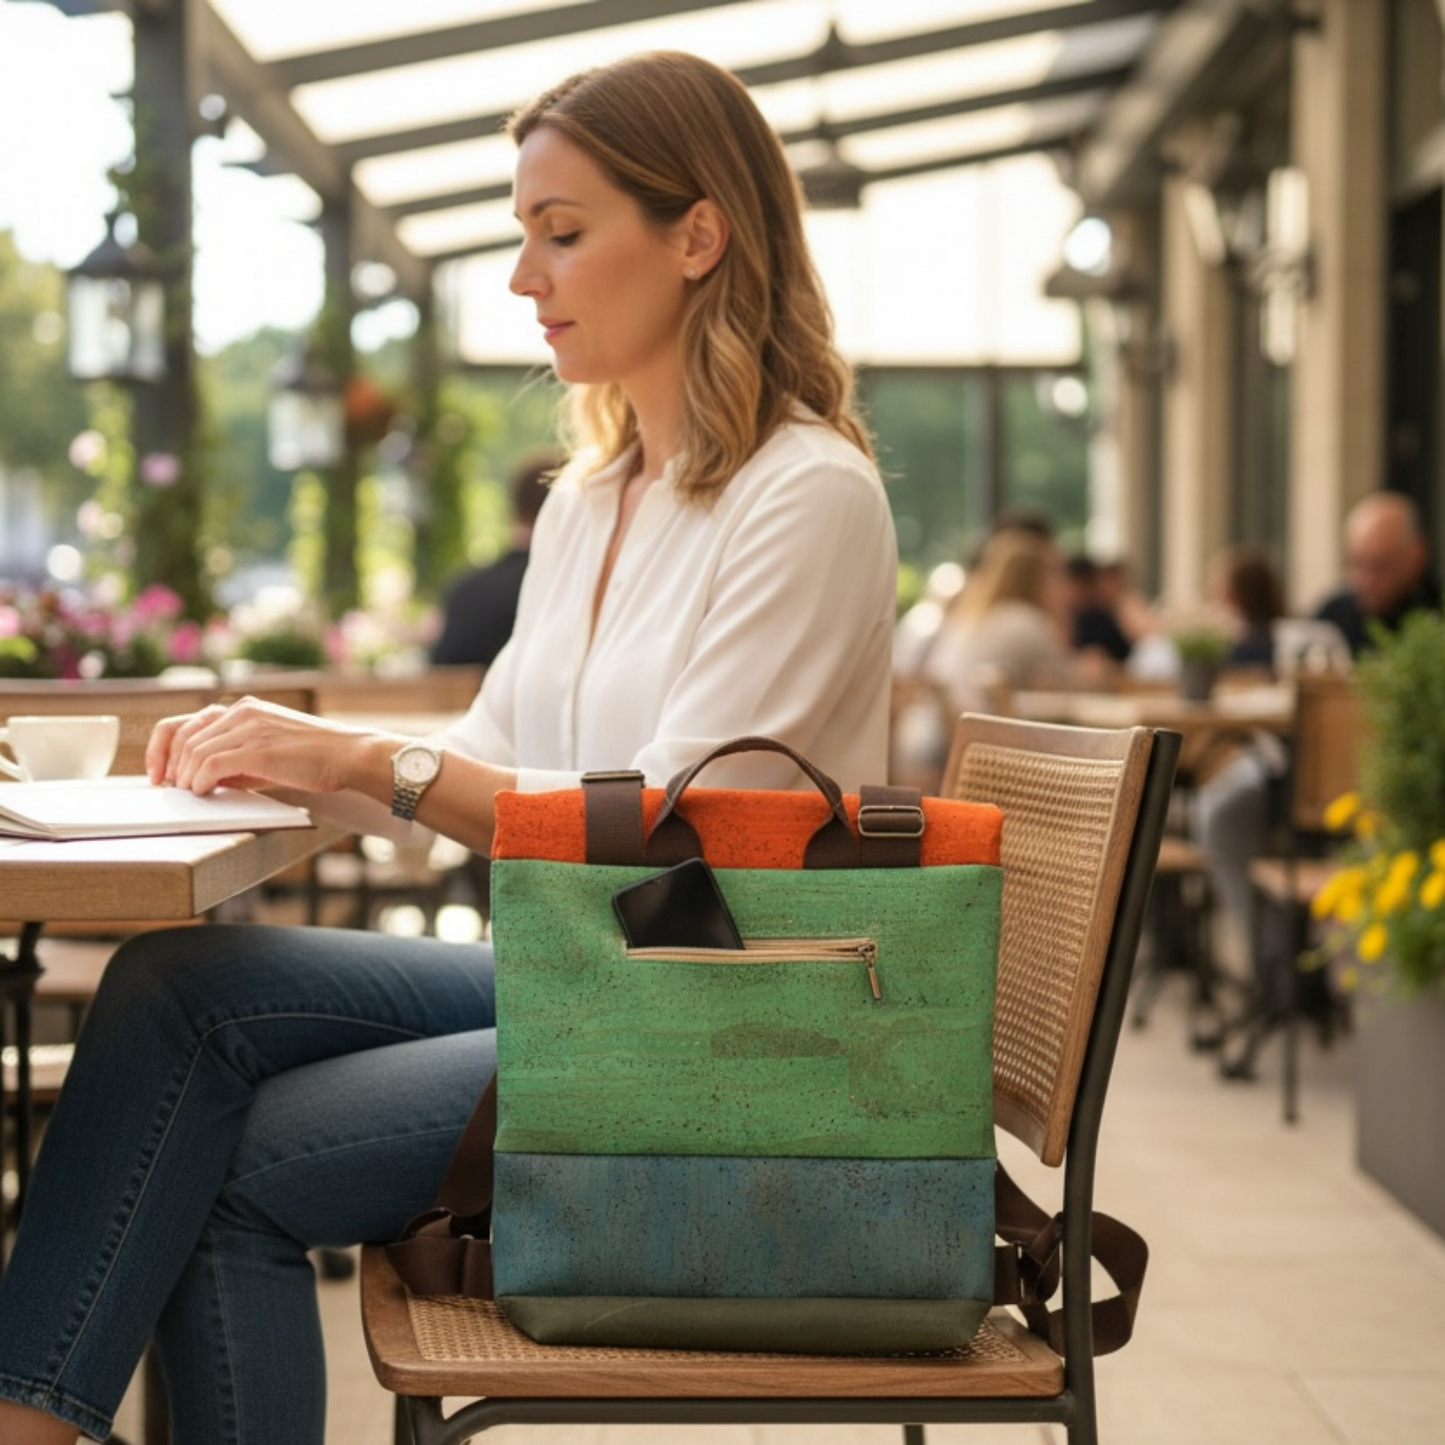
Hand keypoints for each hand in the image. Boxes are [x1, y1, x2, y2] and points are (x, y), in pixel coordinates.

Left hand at [146, 696, 375, 796]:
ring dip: (187, 778)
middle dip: (170, 767)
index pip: (186, 722)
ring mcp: (250, 727)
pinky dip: (200, 781)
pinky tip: (205, 792)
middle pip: (184, 737)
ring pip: (194, 751)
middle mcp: (243, 711)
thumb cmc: (315, 759)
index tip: (159, 772)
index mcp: (245, 707)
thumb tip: (204, 778)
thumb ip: (237, 758)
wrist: (349, 755)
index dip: (162, 748)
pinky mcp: (257, 748)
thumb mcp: (268, 752)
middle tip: (172, 790)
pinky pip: (211, 764)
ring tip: (193, 794)